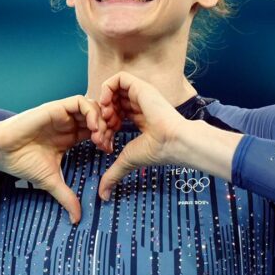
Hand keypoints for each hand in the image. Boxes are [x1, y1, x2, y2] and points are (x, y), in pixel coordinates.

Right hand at [0, 95, 109, 223]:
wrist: (2, 151)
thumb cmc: (22, 163)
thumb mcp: (50, 181)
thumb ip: (66, 197)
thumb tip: (77, 219)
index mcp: (69, 137)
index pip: (96, 132)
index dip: (106, 139)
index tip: (108, 152)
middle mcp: (68, 124)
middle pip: (98, 118)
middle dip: (107, 129)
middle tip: (106, 145)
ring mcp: (63, 115)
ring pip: (92, 107)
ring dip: (101, 119)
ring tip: (100, 137)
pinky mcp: (56, 107)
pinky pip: (80, 101)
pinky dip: (91, 111)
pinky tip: (92, 127)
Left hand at [97, 72, 188, 200]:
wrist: (173, 141)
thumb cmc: (156, 151)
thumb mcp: (127, 160)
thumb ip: (113, 174)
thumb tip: (102, 196)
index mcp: (139, 119)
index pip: (114, 115)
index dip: (104, 127)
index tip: (103, 141)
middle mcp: (139, 105)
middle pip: (111, 103)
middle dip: (101, 117)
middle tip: (101, 130)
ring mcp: (140, 94)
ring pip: (112, 90)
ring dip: (103, 103)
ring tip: (105, 118)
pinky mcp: (140, 86)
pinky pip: (118, 78)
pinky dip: (107, 89)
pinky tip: (106, 105)